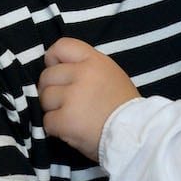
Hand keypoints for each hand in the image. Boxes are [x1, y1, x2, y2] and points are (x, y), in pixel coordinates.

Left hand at [39, 37, 139, 161]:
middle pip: (48, 75)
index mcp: (94, 60)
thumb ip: (87, 68)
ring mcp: (72, 97)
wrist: (136, 134)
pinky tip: (71, 130)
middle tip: (65, 102)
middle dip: (52, 90)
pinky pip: (47, 121)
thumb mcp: (111, 73)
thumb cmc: (124, 105)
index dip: (53, 60)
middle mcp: (82, 74)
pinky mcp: (65, 120)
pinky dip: (55, 128)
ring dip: (53, 109)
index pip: (61, 46)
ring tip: (71, 117)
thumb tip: (62, 70)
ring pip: (44, 98)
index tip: (58, 72)